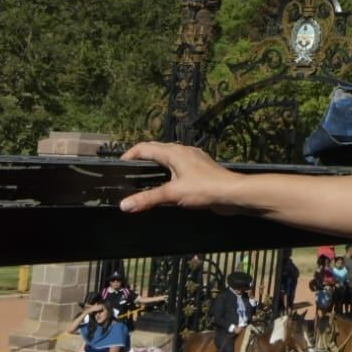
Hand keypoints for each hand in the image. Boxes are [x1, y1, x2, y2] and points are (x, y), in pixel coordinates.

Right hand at [119, 142, 243, 213]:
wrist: (233, 193)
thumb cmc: (204, 189)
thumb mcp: (172, 194)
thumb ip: (147, 199)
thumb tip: (124, 205)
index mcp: (173, 152)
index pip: (144, 147)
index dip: (129, 155)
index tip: (118, 167)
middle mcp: (182, 151)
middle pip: (156, 150)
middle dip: (141, 158)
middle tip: (128, 173)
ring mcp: (192, 159)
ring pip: (168, 158)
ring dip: (155, 165)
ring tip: (143, 179)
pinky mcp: (199, 169)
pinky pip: (178, 167)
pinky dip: (167, 172)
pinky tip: (166, 185)